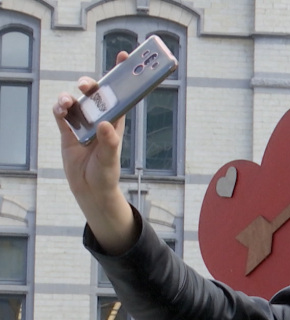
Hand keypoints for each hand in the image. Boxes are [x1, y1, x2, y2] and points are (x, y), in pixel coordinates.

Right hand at [52, 51, 136, 254]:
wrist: (90, 189)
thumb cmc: (106, 174)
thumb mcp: (109, 160)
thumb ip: (109, 143)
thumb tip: (104, 124)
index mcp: (116, 122)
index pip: (121, 94)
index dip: (122, 74)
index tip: (124, 55)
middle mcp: (100, 119)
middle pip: (96, 94)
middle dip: (91, 84)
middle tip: (86, 86)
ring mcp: (83, 124)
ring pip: (76, 101)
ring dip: (70, 97)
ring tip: (68, 103)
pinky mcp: (68, 131)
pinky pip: (62, 114)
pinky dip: (60, 109)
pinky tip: (60, 111)